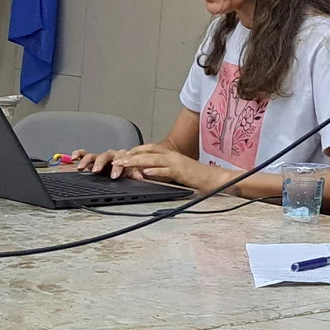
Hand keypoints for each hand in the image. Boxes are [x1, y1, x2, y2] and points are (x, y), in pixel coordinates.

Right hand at [70, 148, 135, 173]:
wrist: (119, 168)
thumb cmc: (125, 170)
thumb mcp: (130, 173)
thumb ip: (134, 174)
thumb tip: (140, 177)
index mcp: (122, 157)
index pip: (121, 160)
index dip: (117, 167)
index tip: (114, 176)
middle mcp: (111, 155)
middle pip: (105, 156)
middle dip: (101, 163)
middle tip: (97, 171)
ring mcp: (100, 156)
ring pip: (93, 155)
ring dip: (86, 161)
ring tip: (80, 168)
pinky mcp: (91, 158)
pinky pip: (84, 153)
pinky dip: (78, 154)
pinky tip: (73, 158)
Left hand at [77, 145, 219, 191]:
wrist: (215, 179)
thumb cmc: (196, 177)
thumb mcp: (176, 172)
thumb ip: (162, 170)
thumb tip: (146, 174)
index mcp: (170, 155)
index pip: (148, 149)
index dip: (133, 152)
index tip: (119, 156)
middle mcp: (171, 156)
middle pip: (147, 152)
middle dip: (129, 156)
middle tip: (114, 160)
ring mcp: (176, 163)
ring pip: (152, 160)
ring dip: (136, 162)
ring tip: (123, 164)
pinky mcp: (182, 172)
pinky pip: (166, 171)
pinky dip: (154, 171)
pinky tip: (144, 173)